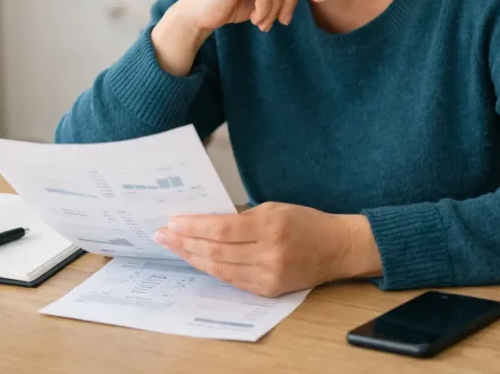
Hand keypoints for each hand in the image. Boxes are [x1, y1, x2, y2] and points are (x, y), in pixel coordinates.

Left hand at [153, 202, 382, 297]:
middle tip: (163, 234)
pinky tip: (196, 259)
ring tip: (173, 246)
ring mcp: (268, 276)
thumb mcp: (274, 208)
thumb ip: (241, 216)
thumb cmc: (306, 222)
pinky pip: (231, 281)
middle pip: (215, 251)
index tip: (173, 222)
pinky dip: (211, 269)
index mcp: (270, 228)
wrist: (336, 249)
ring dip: (192, 257)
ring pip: (219, 269)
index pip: (221, 229)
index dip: (194, 227)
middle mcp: (268, 255)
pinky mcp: (268, 290)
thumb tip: (205, 221)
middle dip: (185, 242)